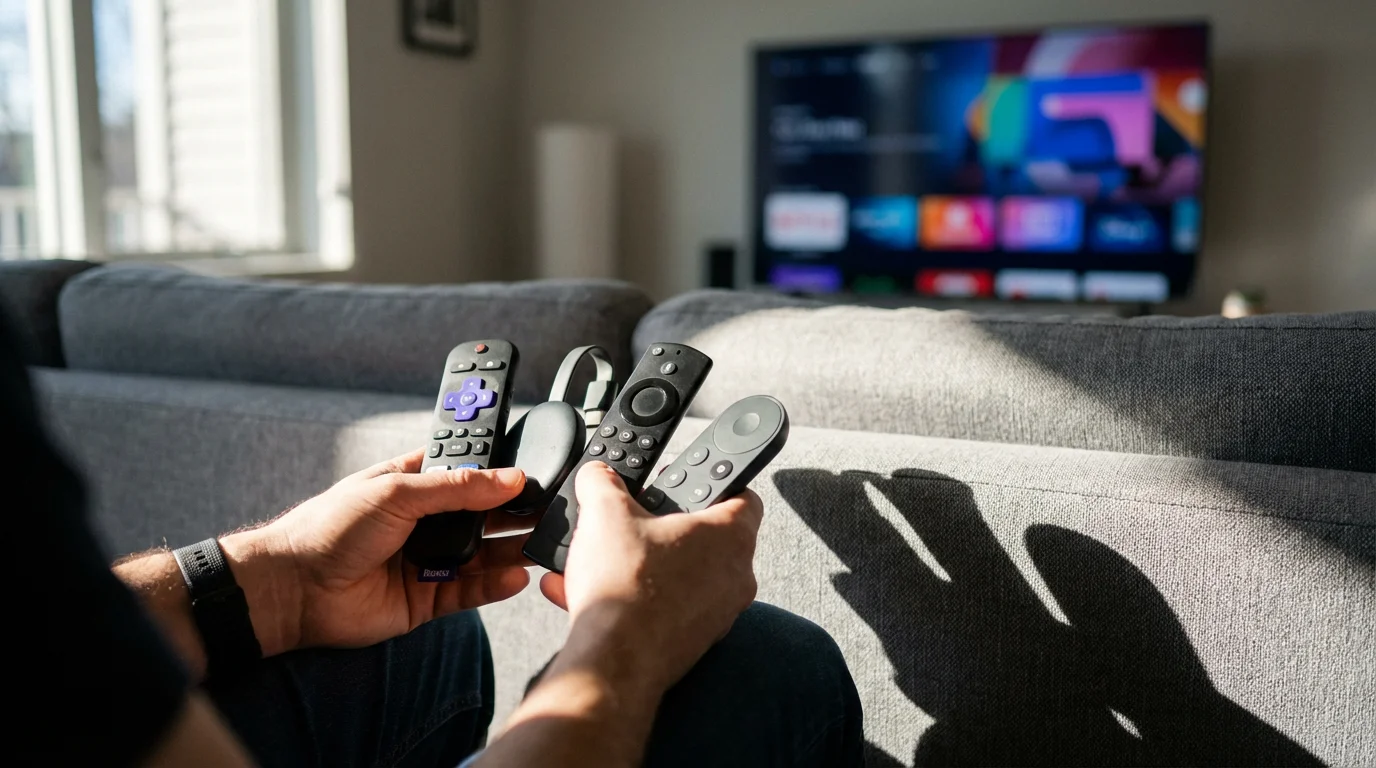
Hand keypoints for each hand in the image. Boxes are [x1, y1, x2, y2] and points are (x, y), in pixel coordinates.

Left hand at [221, 449, 534, 654]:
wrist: (294, 589)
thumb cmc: (329, 528)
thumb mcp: (397, 491)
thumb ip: (457, 487)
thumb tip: (509, 479)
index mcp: (415, 483)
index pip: (468, 472)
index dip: (499, 471)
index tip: (533, 470)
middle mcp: (425, 521)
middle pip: (483, 514)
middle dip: (515, 512)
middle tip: (550, 508)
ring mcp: (428, 560)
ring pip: (483, 554)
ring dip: (513, 549)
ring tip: (543, 543)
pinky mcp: (427, 598)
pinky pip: (471, 591)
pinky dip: (495, 585)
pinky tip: (516, 575)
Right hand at [538, 462, 761, 692]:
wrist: (613, 661)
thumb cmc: (626, 589)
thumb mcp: (604, 513)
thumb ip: (602, 483)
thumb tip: (597, 477)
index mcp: (730, 535)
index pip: (743, 494)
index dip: (716, 481)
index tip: (692, 481)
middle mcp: (736, 576)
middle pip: (707, 538)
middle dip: (667, 529)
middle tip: (637, 522)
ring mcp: (719, 613)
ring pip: (684, 576)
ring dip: (646, 565)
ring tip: (605, 561)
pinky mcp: (695, 642)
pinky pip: (666, 609)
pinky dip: (635, 599)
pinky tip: (592, 595)